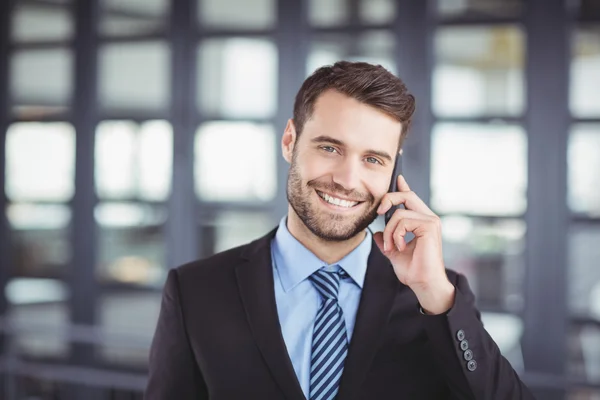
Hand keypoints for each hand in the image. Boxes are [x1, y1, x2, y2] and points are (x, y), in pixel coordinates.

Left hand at [373, 175, 454, 314]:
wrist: (423, 284)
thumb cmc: (413, 271)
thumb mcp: (394, 252)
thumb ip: (387, 241)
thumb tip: (377, 233)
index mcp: (421, 222)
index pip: (411, 198)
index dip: (403, 187)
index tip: (398, 178)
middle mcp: (428, 218)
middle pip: (406, 195)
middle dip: (388, 199)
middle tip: (378, 212)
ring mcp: (431, 220)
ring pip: (399, 213)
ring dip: (389, 231)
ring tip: (391, 247)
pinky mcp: (430, 226)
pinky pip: (402, 221)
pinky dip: (395, 235)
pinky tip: (400, 247)